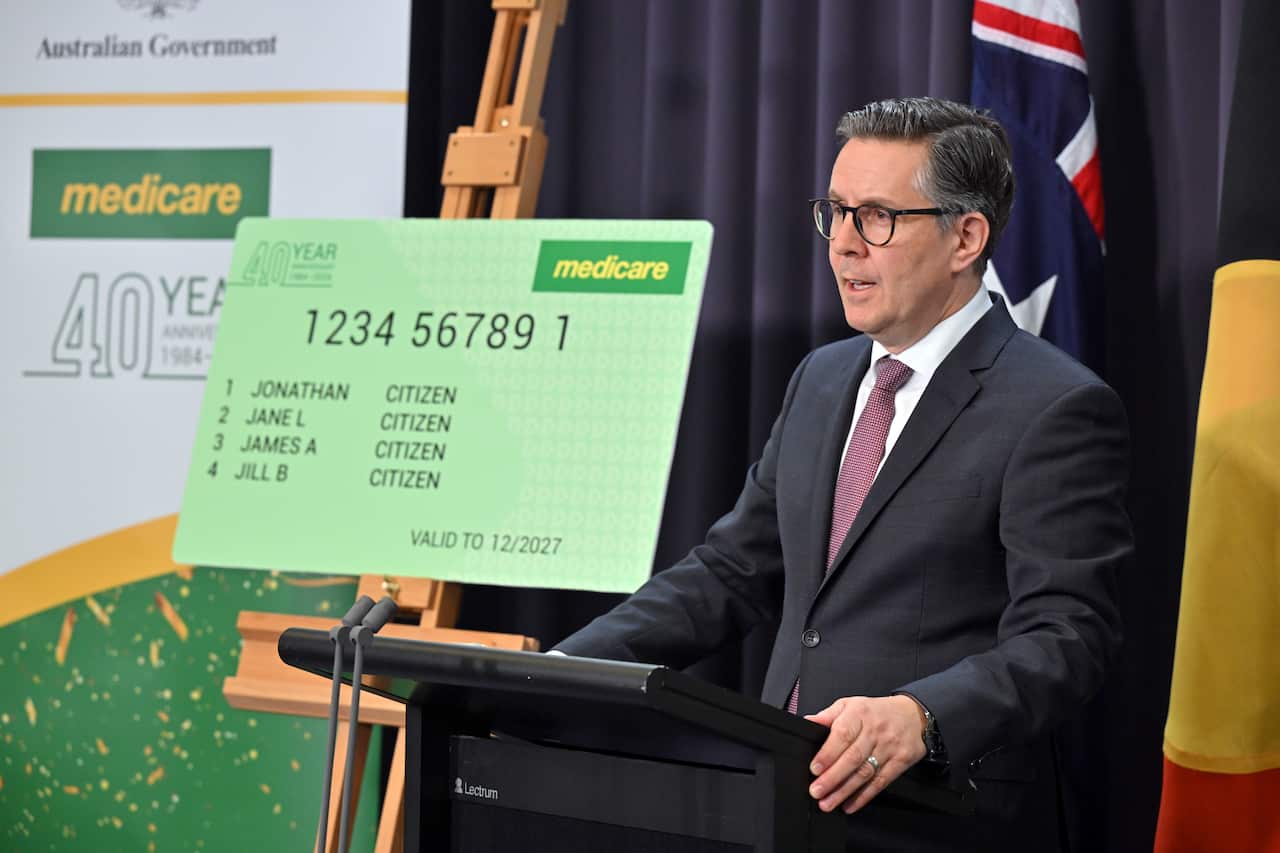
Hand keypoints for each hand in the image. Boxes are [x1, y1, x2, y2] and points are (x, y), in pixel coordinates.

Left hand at [804, 694, 926, 813]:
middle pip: (853, 757)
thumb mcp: (850, 705)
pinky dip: (864, 796)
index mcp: (859, 714)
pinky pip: (880, 782)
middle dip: (832, 778)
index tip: (815, 769)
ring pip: (865, 772)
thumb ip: (828, 715)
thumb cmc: (875, 712)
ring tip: (828, 802)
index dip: (828, 754)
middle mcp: (875, 731)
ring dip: (845, 791)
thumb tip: (807, 722)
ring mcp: (889, 747)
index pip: (842, 735)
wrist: (913, 715)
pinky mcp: (900, 762)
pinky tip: (850, 804)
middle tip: (817, 791)